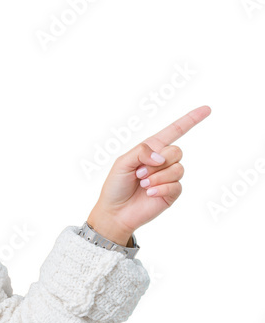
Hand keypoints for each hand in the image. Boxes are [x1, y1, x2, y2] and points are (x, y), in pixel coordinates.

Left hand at [87, 104, 210, 244]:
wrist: (115, 212)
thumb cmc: (116, 186)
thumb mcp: (122, 163)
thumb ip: (141, 152)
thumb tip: (161, 157)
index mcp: (151, 149)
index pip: (174, 131)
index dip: (191, 120)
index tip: (207, 109)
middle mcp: (162, 161)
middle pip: (177, 151)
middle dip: (157, 163)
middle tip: (140, 174)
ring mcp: (168, 177)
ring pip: (178, 169)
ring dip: (158, 177)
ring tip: (143, 185)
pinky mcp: (171, 192)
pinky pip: (176, 185)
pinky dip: (161, 188)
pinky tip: (149, 194)